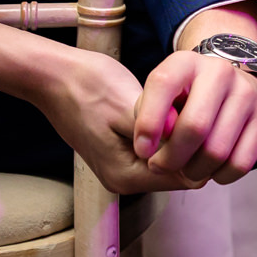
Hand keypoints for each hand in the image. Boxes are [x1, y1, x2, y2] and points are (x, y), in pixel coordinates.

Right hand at [39, 46, 202, 194]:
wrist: (52, 77)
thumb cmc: (86, 86)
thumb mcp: (126, 106)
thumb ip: (159, 130)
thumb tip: (192, 143)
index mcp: (127, 175)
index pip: (185, 176)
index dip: (200, 149)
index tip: (204, 116)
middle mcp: (124, 180)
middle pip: (178, 171)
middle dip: (191, 143)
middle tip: (191, 106)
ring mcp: (121, 168)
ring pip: (168, 160)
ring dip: (177, 136)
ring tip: (176, 103)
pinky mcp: (120, 154)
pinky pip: (154, 150)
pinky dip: (164, 133)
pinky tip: (163, 107)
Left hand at [131, 50, 256, 186]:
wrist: (227, 83)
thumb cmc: (186, 96)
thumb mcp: (161, 97)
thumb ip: (147, 114)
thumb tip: (161, 139)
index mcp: (187, 62)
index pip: (162, 84)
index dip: (148, 123)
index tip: (143, 151)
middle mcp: (220, 71)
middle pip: (195, 126)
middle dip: (172, 158)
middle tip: (161, 166)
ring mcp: (248, 93)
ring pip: (217, 151)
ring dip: (194, 171)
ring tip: (186, 168)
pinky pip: (241, 163)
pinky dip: (220, 176)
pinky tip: (210, 169)